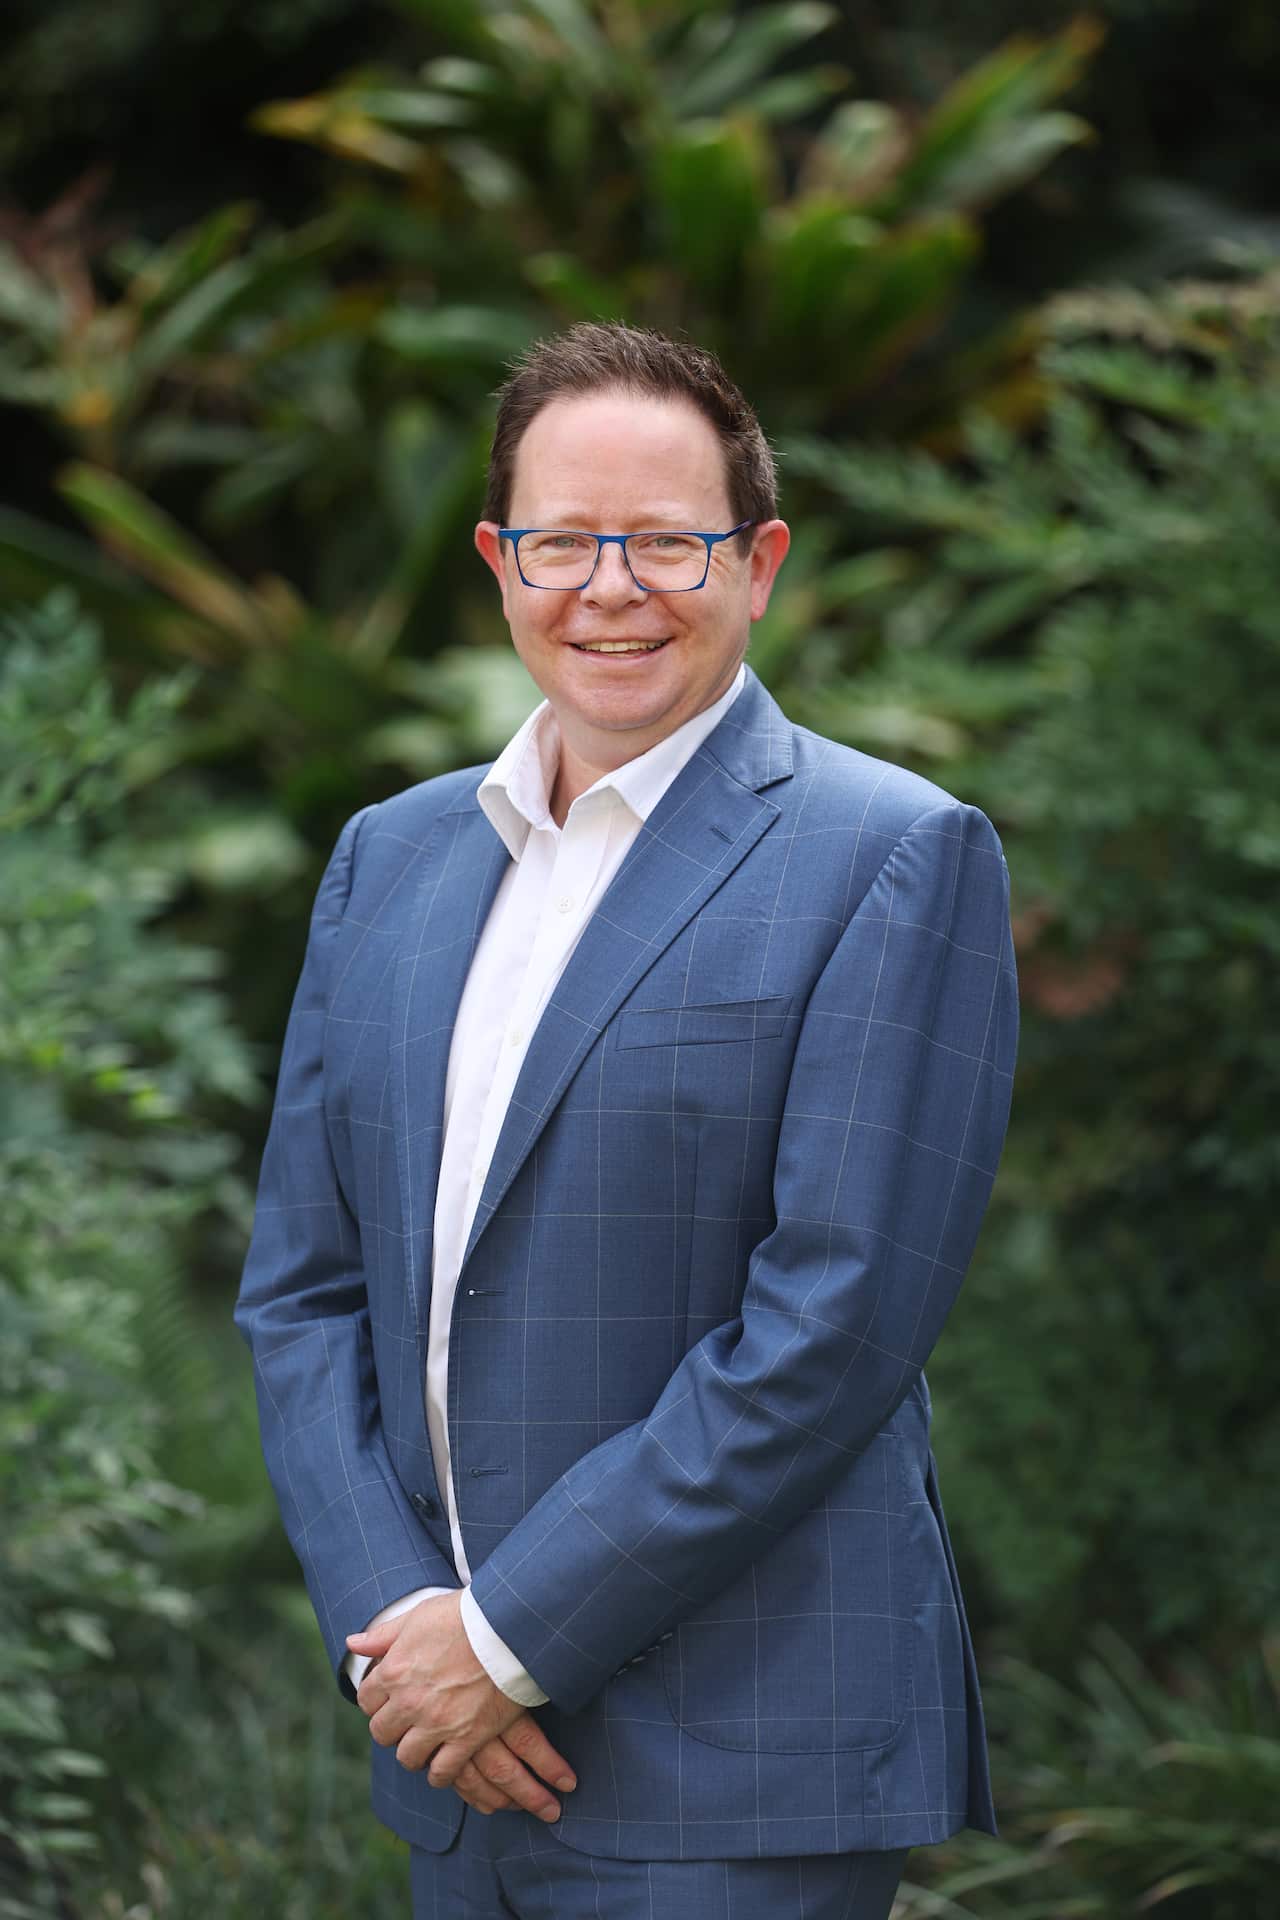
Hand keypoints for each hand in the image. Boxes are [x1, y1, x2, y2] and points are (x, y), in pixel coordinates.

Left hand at [346, 1592, 576, 1821]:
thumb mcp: (419, 1616)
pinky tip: (446, 1763)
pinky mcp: (466, 1738)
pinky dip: (440, 1773)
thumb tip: (352, 1643)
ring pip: (408, 1758)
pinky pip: (442, 1773)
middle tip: (408, 1722)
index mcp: (394, 1671)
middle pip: (382, 1733)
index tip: (391, 1699)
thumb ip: (384, 1635)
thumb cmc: (464, 1616)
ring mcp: (437, 1723)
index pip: (366, 1701)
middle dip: (392, 1728)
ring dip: (414, 1752)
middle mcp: (409, 1702)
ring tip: (426, 1743)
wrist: (509, 1627)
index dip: (377, 1701)